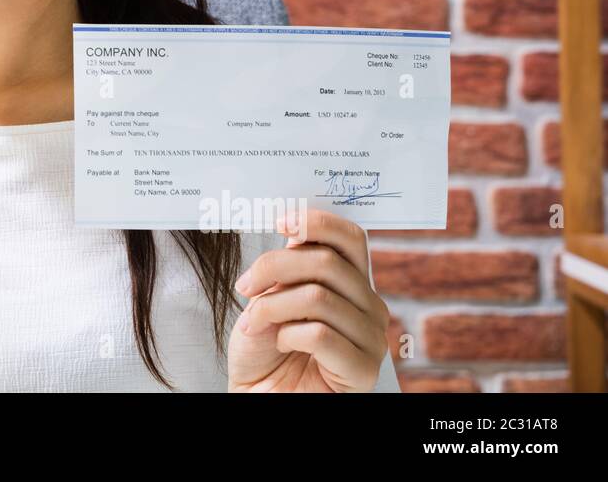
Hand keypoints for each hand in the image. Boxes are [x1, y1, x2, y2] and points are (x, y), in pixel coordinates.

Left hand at [227, 209, 390, 391]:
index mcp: (352, 284)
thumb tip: (293, 224)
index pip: (351, 238)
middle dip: (273, 267)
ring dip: (272, 308)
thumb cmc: (265, 348)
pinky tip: (281, 345)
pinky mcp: (363, 370)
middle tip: (244, 286)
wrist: (259, 394)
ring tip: (255, 324)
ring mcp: (372, 339)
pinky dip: (286, 335)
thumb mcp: (272, 295)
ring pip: (317, 297)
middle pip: (327, 262)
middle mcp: (370, 307)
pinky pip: (319, 334)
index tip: (280, 222)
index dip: (317, 223)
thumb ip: (290, 266)